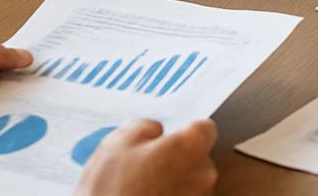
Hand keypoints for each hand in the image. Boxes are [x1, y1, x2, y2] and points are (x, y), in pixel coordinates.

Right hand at [76, 118, 217, 195]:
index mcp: (189, 147)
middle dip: (177, 161)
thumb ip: (145, 127)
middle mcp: (204, 173)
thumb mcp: (116, 145)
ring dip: (174, 184)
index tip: (170, 140)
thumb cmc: (112, 191)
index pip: (205, 129)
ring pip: (192, 183)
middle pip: (198, 158)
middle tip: (147, 170)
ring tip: (142, 191)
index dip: (185, 133)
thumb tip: (155, 131)